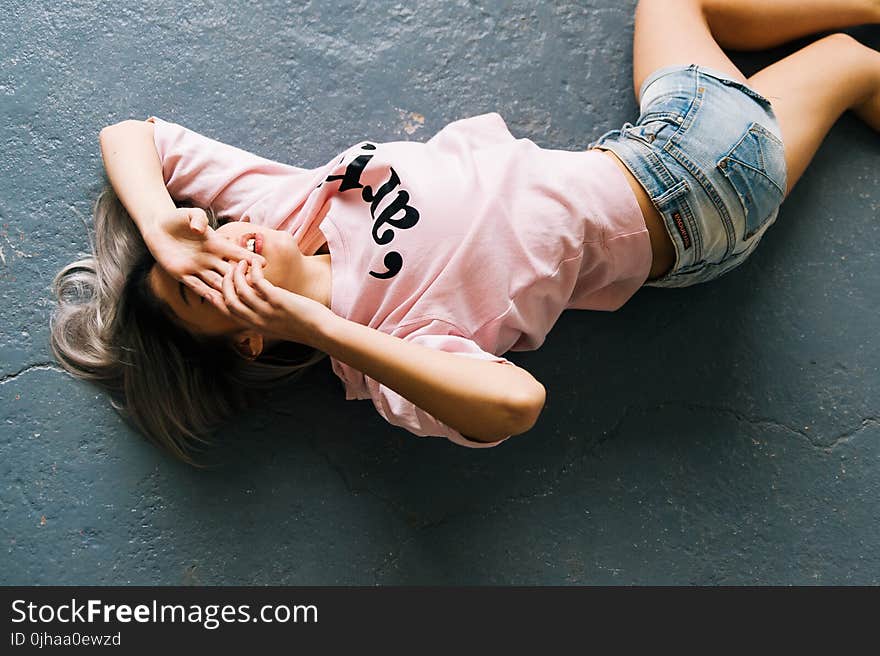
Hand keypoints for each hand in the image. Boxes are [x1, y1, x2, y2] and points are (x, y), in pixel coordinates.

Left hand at [143, 207, 265, 308]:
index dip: (249, 258)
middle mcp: (210, 258)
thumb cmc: (178, 219)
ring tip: (240, 301)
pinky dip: (208, 295)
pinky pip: (197, 287)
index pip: (235, 253)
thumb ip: (198, 218)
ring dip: (227, 291)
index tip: (264, 264)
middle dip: (242, 279)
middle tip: (256, 288)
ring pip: (216, 283)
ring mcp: (197, 268)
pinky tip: (218, 303)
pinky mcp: (182, 274)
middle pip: (230, 272)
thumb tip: (200, 229)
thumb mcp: (190, 213)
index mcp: (215, 244)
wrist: (158, 228)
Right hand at [221, 259, 330, 347]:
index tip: (207, 283)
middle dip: (223, 281)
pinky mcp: (277, 300)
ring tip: (240, 262)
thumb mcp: (275, 324)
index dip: (213, 295)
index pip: (225, 310)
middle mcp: (256, 320)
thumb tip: (255, 300)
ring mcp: (266, 311)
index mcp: (253, 325)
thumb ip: (261, 315)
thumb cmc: (301, 326)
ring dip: (237, 272)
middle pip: (227, 299)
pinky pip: (258, 281)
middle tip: (227, 268)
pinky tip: (255, 263)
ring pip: (240, 289)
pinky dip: (253, 270)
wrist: (320, 331)